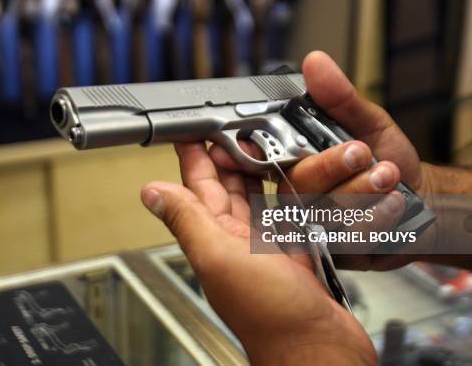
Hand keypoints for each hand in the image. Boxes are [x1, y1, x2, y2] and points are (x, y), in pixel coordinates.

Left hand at [141, 142, 376, 365]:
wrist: (319, 350)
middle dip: (228, 156)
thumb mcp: (220, 258)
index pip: (199, 187)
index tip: (193, 131)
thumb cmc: (272, 317)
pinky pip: (289, 215)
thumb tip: (152, 193)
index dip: (195, 157)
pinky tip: (293, 179)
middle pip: (229, 188)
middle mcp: (239, 242)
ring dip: (258, 172)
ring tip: (260, 144)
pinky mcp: (298, 254)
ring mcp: (269, 248)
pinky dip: (290, 195)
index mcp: (217, 238)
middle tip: (232, 128)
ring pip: (259, 199)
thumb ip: (188, 221)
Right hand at [210, 51, 437, 270]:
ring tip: (389, 175)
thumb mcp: (368, 122)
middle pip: (294, 184)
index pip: (260, 156)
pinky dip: (375, 217)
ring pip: (323, 210)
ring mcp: (315, 224)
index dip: (249, 150)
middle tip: (361, 152)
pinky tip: (393, 204)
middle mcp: (298, 194)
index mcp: (295, 160)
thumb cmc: (388, 161)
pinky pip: (347, 236)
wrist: (423, 202)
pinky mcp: (336, 248)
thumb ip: (340, 97)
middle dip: (330, 167)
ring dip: (360, 191)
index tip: (256, 142)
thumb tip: (316, 63)